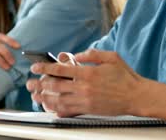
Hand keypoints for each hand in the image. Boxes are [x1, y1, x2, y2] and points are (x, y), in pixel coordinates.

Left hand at [26, 49, 144, 116]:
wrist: (136, 96)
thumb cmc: (125, 76)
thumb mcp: (111, 57)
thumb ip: (91, 54)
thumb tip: (75, 56)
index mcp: (89, 72)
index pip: (61, 70)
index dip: (45, 68)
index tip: (36, 67)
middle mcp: (85, 87)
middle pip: (55, 86)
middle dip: (39, 84)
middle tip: (29, 83)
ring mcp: (86, 100)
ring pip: (58, 100)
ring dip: (44, 98)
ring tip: (35, 96)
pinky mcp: (88, 110)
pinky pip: (68, 111)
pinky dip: (57, 110)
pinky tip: (50, 107)